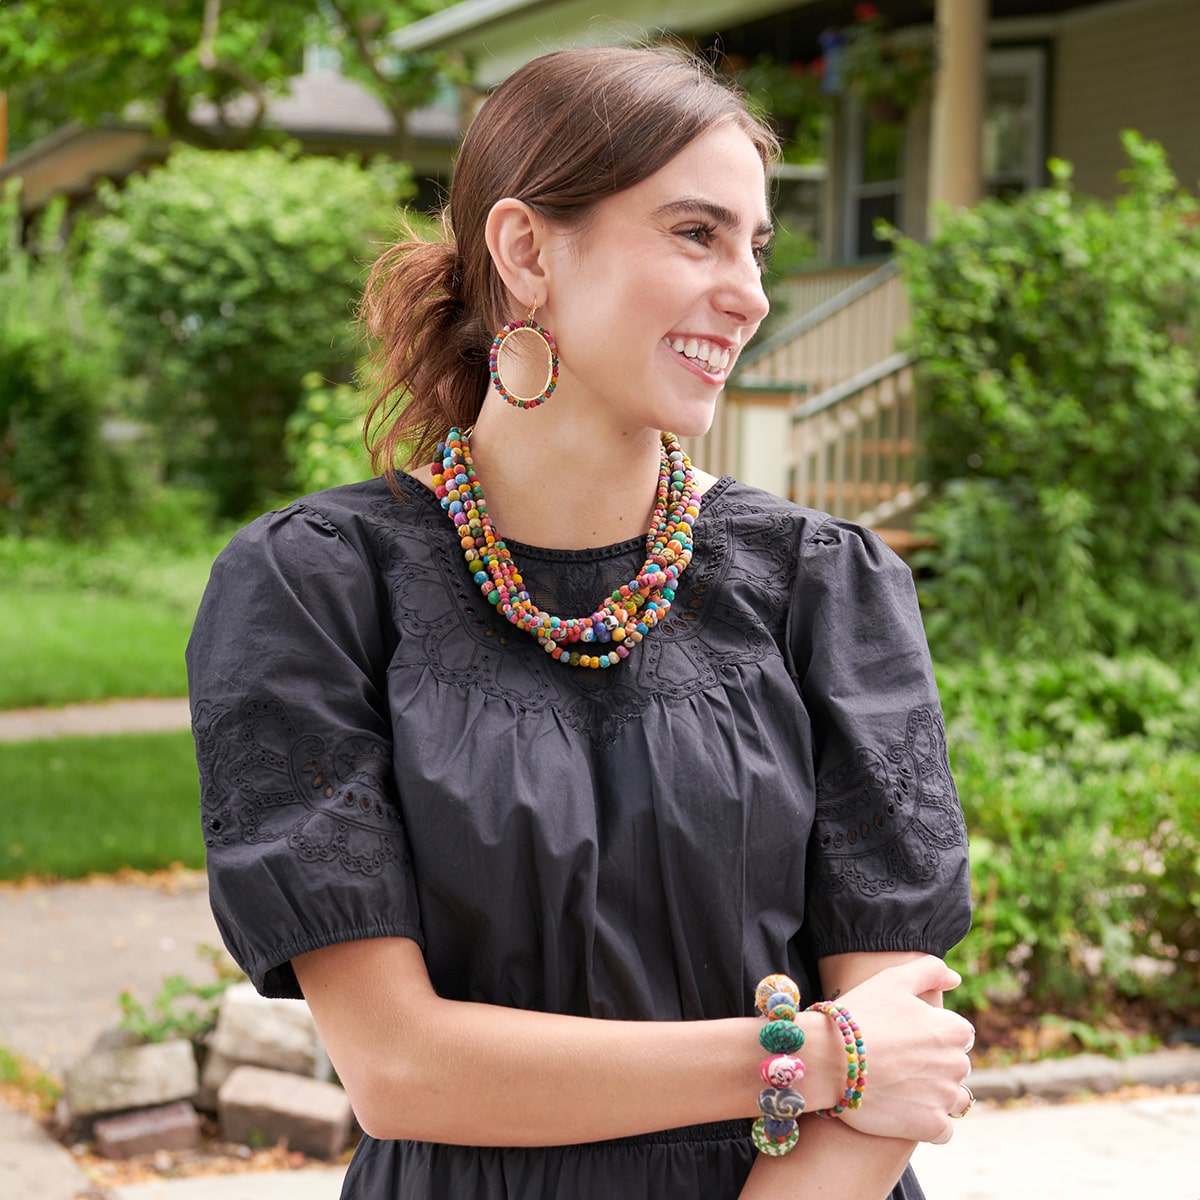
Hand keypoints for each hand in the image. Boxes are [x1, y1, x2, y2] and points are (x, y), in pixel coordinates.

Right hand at [831, 956, 972, 1144]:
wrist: (828, 1058)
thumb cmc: (860, 1014)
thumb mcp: (893, 979)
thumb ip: (930, 970)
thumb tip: (956, 978)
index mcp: (953, 1029)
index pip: (959, 1034)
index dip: (932, 1034)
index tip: (907, 1037)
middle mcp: (957, 1064)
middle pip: (955, 1067)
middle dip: (934, 1065)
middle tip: (899, 1061)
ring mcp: (944, 1097)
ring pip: (953, 1099)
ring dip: (935, 1095)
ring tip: (902, 1087)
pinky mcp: (931, 1126)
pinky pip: (943, 1130)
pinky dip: (928, 1123)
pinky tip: (905, 1110)